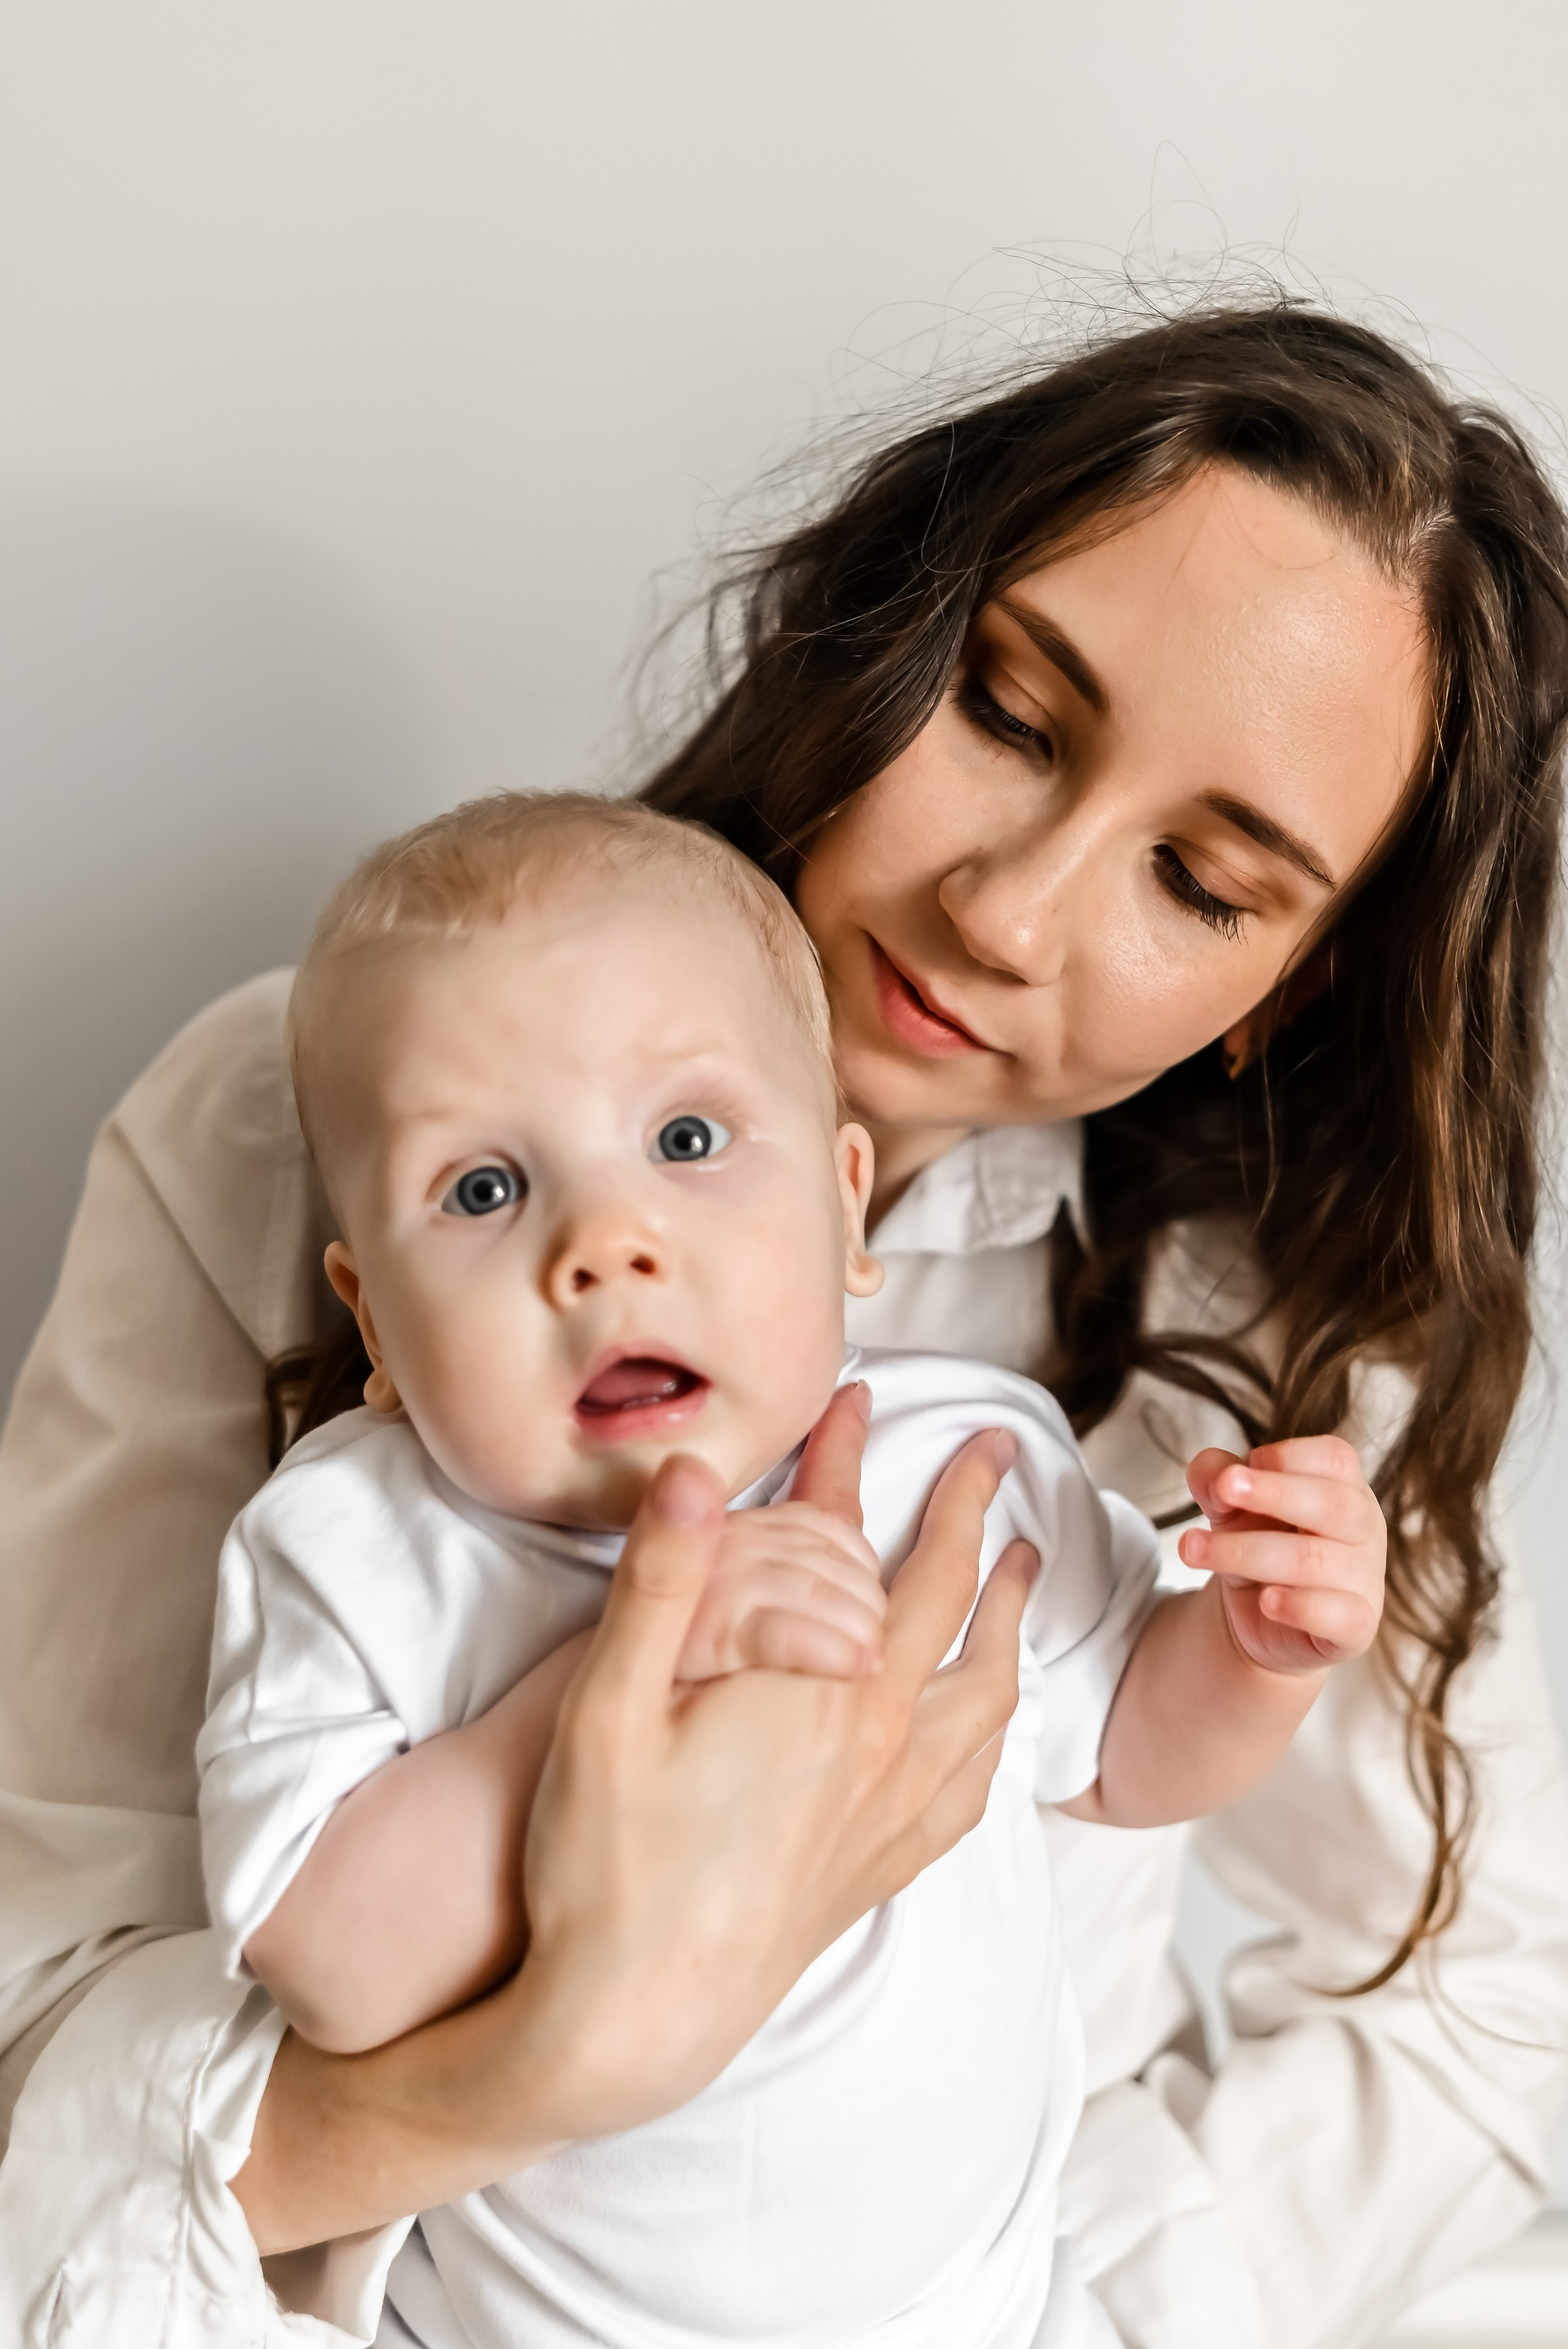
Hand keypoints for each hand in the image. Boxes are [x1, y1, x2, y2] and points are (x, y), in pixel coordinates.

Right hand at [518, 1389, 1032, 2140]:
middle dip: (971, 1512)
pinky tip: (989, 1723)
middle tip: (994, 1451)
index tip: (864, 1397)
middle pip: (948, 1599)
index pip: (852, 1542)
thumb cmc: (604, 1864)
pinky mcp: (882, 1866)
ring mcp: (891, 1810)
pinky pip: (972, 1782)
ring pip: (984, 1690)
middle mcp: (878, 1742)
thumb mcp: (606, 1709)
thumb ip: (659, 1581)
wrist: (629, 2019)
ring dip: (1007, 1614)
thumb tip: (689, 1468)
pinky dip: (995, 1729)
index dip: (853, 1458)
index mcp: (819, 1689)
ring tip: (1022, 1570)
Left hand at [1177, 1435, 1386, 1674]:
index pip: (1336, 1459)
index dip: (1289, 1457)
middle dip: (1273, 1493)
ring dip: (1246, 1552)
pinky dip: (1302, 1608)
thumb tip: (1216, 1478)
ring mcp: (1365, 1579)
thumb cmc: (1255, 1540)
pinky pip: (1342, 1617)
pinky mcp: (1356, 1628)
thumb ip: (1216, 1479)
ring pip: (1313, 1561)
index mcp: (1344, 1486)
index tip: (1237, 1471)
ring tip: (1192, 1548)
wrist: (1258, 1614)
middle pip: (1333, 1504)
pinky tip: (1266, 1601)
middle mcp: (1364, 1529)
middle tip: (1224, 1488)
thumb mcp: (1228, 1504)